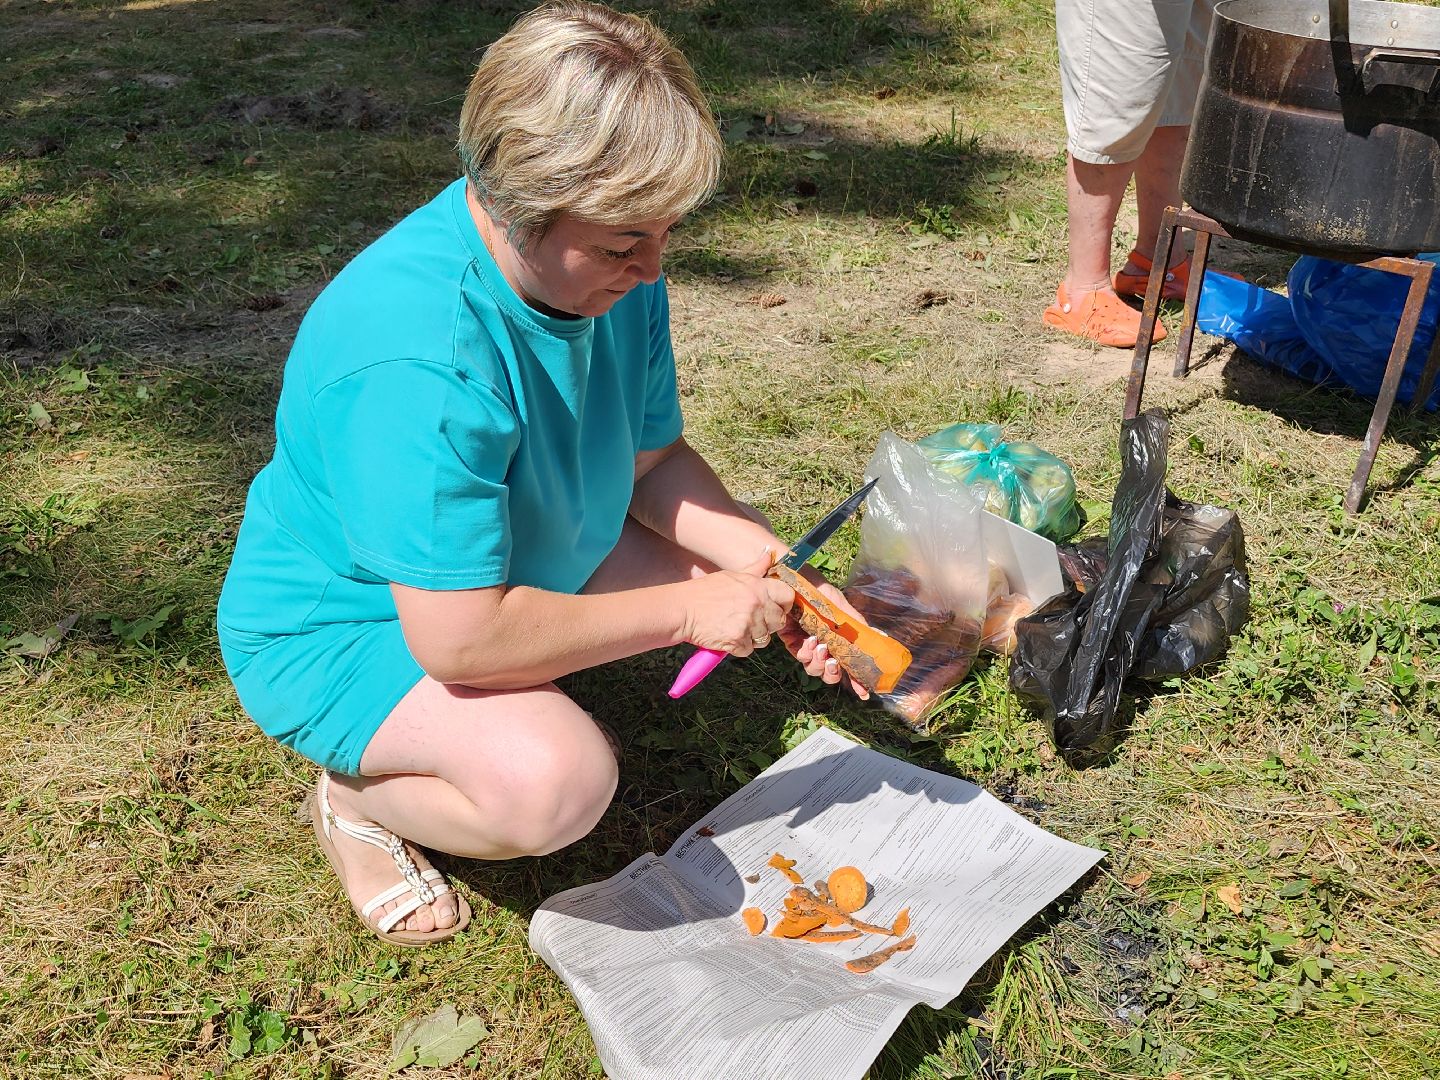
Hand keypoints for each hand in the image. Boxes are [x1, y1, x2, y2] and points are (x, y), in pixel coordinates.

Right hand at [681, 549, 794, 655]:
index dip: (785, 603)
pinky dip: (738, 647)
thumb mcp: (732, 575)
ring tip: (734, 626)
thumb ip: (755, 569)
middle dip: (768, 623)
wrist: (682, 610)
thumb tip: (770, 554)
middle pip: (779, 620)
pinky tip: (726, 635)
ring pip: (765, 638)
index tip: (777, 607)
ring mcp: (748, 623)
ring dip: (752, 636)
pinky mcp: (738, 641)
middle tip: (750, 619)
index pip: (788, 595)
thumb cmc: (705, 591)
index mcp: (757, 586)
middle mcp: (756, 604)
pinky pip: (748, 650)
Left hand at [776, 575, 872, 700]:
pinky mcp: (789, 638)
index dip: (856, 680)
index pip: (849, 663)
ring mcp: (806, 641)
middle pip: (829, 672)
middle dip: (832, 673)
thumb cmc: (816, 586)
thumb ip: (856, 622)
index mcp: (838, 636)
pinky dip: (804, 651)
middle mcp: (824, 642)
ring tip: (819, 647)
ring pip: (813, 667)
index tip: (864, 692)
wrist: (789, 574)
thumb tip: (881, 636)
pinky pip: (798, 654)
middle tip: (832, 662)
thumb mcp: (838, 603)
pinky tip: (807, 641)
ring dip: (817, 662)